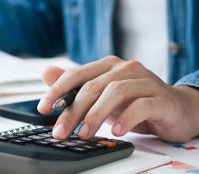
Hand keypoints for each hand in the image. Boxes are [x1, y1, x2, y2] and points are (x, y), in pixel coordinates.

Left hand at [37, 56, 198, 142]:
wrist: (175, 109)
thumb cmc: (134, 102)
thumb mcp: (100, 96)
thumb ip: (75, 86)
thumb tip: (47, 73)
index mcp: (107, 66)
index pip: (76, 74)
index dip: (57, 91)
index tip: (42, 109)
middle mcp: (126, 69)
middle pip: (92, 87)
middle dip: (72, 111)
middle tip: (60, 131)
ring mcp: (145, 81)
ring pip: (115, 92)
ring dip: (96, 115)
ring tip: (85, 133)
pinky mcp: (161, 98)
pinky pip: (141, 106)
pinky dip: (126, 119)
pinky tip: (116, 131)